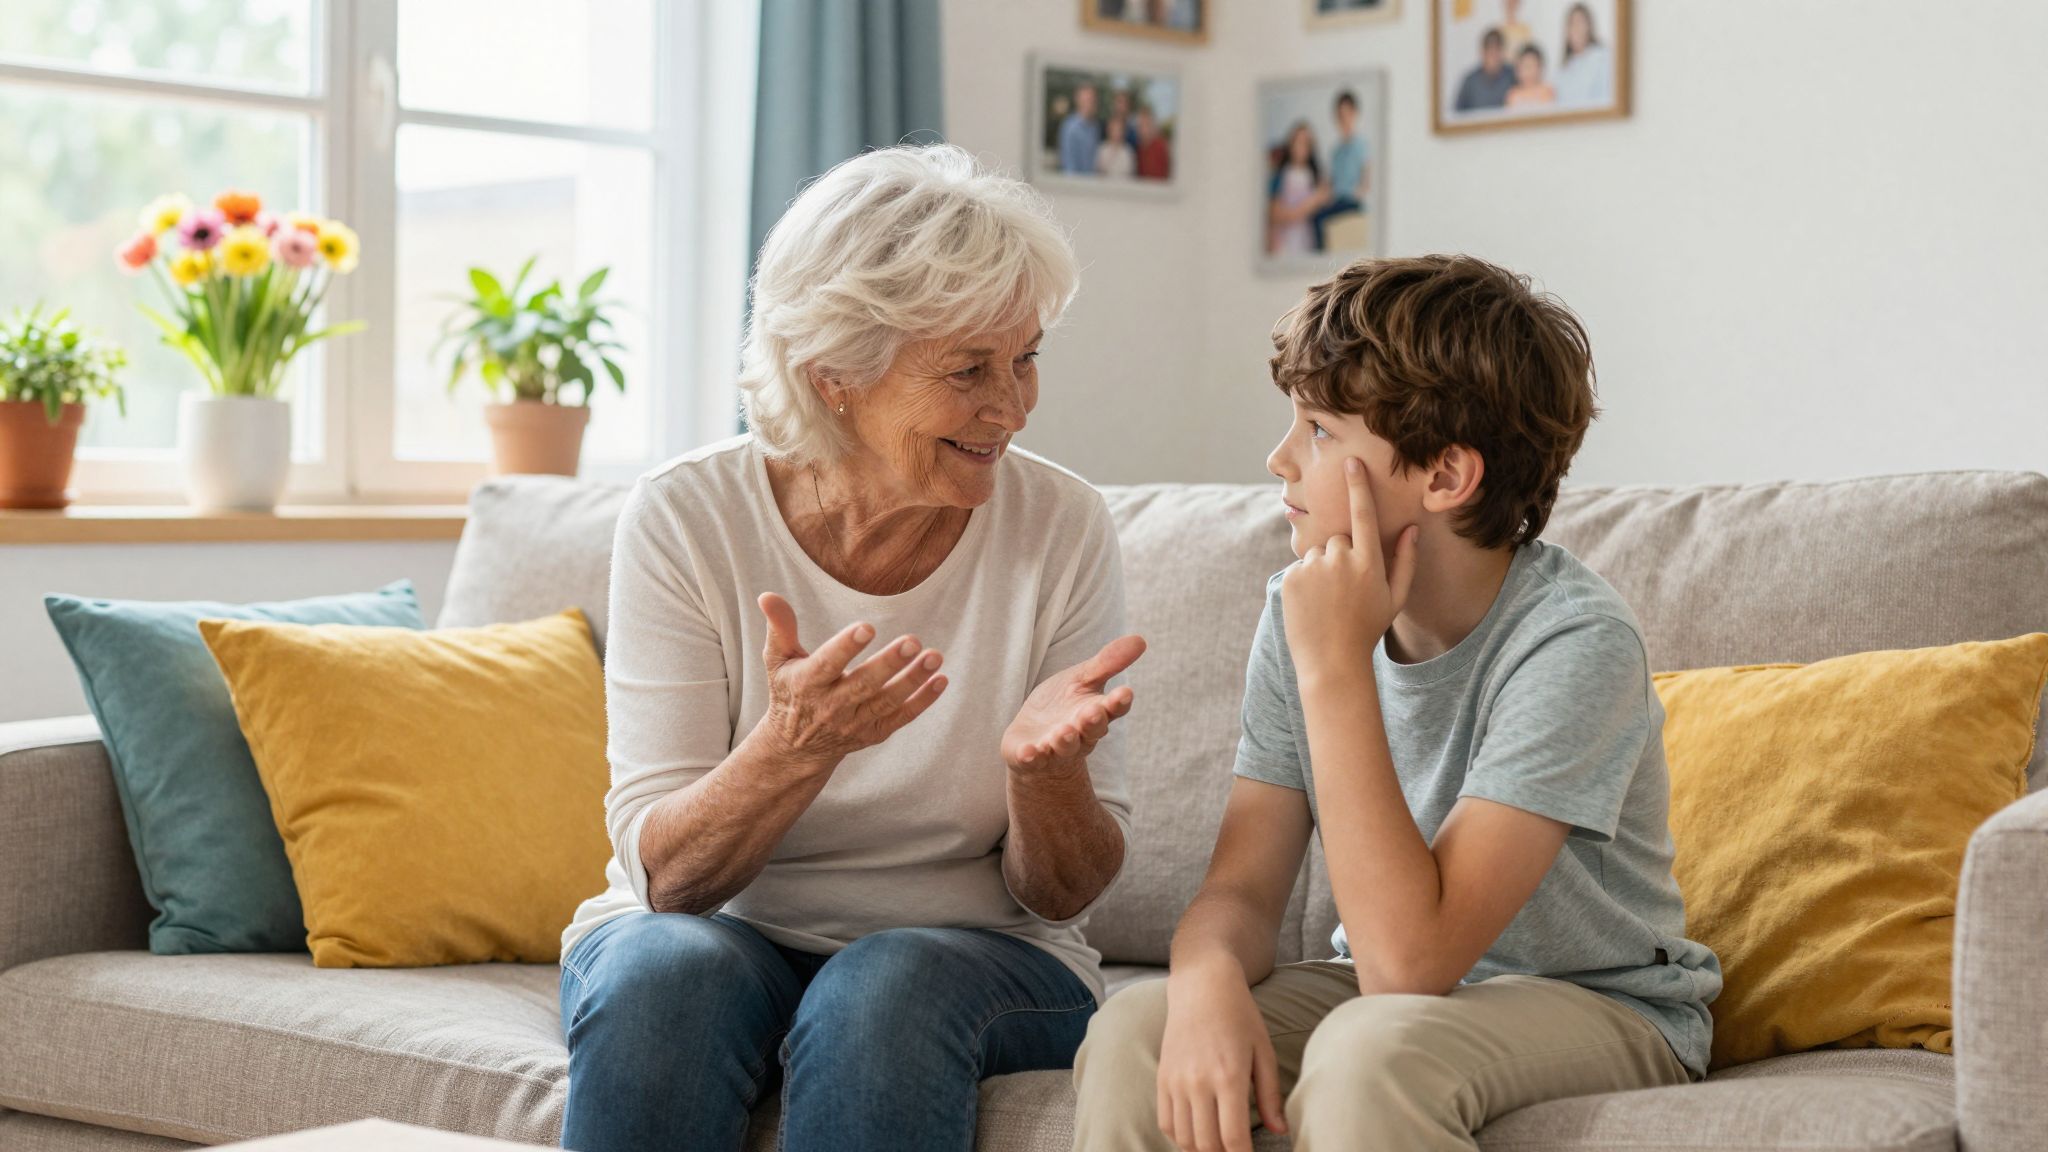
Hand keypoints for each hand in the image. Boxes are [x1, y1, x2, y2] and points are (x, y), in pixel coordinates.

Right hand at [755, 592, 947, 769]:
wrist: (795, 747)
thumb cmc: (789, 691)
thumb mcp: (777, 661)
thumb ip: (779, 628)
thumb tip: (768, 596)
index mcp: (807, 684)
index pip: (827, 664)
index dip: (846, 647)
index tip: (866, 628)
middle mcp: (831, 707)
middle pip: (863, 685)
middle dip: (889, 664)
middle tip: (913, 641)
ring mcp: (855, 723)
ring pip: (887, 702)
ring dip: (913, 680)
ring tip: (935, 656)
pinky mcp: (873, 733)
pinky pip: (901, 718)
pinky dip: (922, 701)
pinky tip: (941, 680)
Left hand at [1001, 635, 1144, 776]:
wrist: (1034, 738)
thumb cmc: (1063, 706)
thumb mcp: (1082, 679)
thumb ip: (1107, 663)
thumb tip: (1140, 639)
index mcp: (1096, 712)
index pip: (1112, 708)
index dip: (1118, 702)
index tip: (1125, 693)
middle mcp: (1080, 734)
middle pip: (1091, 730)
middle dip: (1092, 722)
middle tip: (1092, 713)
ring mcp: (1055, 748)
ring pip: (1064, 747)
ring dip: (1064, 741)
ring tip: (1063, 733)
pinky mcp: (1031, 757)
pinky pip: (1032, 760)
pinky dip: (1030, 757)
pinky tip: (1027, 753)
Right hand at [1157, 963, 1286, 1151]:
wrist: (1202, 987)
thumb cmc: (1239, 1016)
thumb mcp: (1263, 1051)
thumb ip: (1270, 1095)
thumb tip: (1280, 1131)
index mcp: (1229, 1077)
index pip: (1233, 1138)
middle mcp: (1198, 1082)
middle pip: (1207, 1144)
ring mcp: (1176, 1081)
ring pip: (1184, 1139)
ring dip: (1202, 1150)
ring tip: (1218, 1147)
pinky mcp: (1162, 1078)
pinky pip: (1166, 1123)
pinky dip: (1180, 1137)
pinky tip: (1197, 1134)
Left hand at [1280, 457, 1417, 679]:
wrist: (1331, 661)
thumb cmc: (1368, 629)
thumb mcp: (1395, 598)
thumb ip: (1406, 561)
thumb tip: (1410, 528)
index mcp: (1368, 563)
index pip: (1363, 514)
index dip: (1358, 486)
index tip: (1351, 461)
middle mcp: (1339, 560)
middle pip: (1339, 539)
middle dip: (1342, 557)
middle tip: (1345, 591)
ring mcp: (1312, 569)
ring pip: (1318, 553)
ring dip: (1322, 569)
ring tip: (1328, 600)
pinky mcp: (1290, 578)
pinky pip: (1299, 567)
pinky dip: (1304, 581)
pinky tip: (1312, 604)